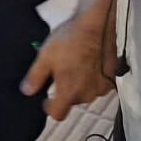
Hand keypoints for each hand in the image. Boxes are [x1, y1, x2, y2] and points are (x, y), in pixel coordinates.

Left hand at [20, 3, 116, 120]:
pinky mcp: (113, 79)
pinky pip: (100, 85)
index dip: (50, 108)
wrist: (98, 25)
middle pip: (73, 101)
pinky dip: (95, 79)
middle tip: (62, 73)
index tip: (47, 99)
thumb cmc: (70, 41)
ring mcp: (102, 88)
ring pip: (87, 93)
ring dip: (81, 85)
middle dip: (66, 91)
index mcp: (69, 93)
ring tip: (77, 65)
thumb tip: (27, 92)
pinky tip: (92, 64)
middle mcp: (87, 95)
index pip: (58, 114)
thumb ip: (36, 77)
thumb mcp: (46, 56)